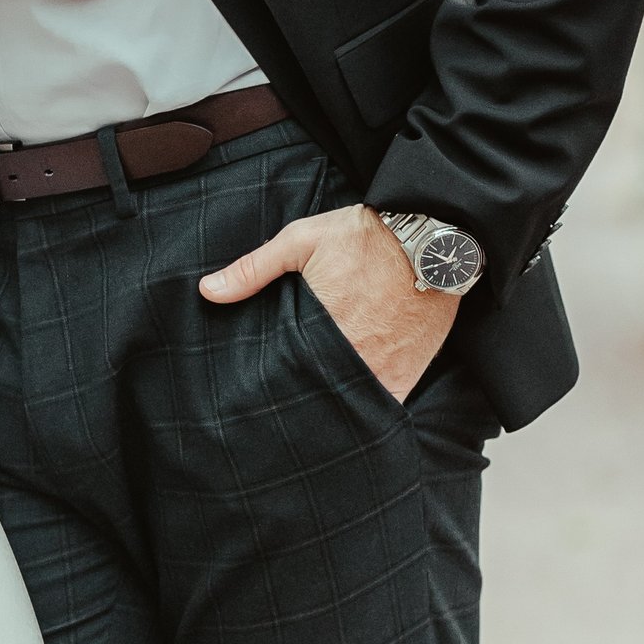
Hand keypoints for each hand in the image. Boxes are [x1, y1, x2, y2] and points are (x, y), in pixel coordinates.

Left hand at [198, 201, 457, 402]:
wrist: (436, 234)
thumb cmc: (366, 235)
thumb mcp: (302, 240)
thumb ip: (253, 269)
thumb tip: (207, 291)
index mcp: (320, 329)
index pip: (286, 374)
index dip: (274, 384)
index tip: (259, 391)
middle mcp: (353, 357)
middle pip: (317, 394)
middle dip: (301, 399)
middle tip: (282, 406)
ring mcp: (384, 369)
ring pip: (349, 404)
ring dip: (333, 405)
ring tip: (314, 409)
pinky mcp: (410, 372)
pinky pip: (384, 402)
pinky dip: (367, 405)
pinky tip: (350, 407)